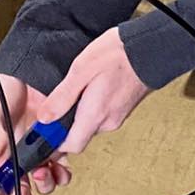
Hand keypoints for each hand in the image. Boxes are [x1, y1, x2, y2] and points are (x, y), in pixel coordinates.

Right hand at [0, 73, 73, 194]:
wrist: (36, 62)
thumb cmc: (8, 80)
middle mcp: (15, 148)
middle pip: (17, 183)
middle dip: (22, 193)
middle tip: (26, 193)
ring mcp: (36, 145)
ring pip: (40, 177)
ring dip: (43, 183)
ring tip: (45, 176)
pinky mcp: (55, 139)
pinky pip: (59, 163)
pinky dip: (61, 171)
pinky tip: (60, 169)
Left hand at [38, 27, 149, 156]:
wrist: (150, 48)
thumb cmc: (119, 54)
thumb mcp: (81, 69)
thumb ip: (62, 96)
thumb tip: (45, 117)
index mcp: (96, 115)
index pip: (71, 147)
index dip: (54, 142)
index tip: (45, 128)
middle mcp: (108, 121)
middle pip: (79, 136)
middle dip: (65, 126)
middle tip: (56, 106)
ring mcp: (118, 116)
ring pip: (90, 126)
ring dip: (79, 115)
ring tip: (74, 92)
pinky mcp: (123, 109)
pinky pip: (101, 116)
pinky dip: (91, 108)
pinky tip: (90, 90)